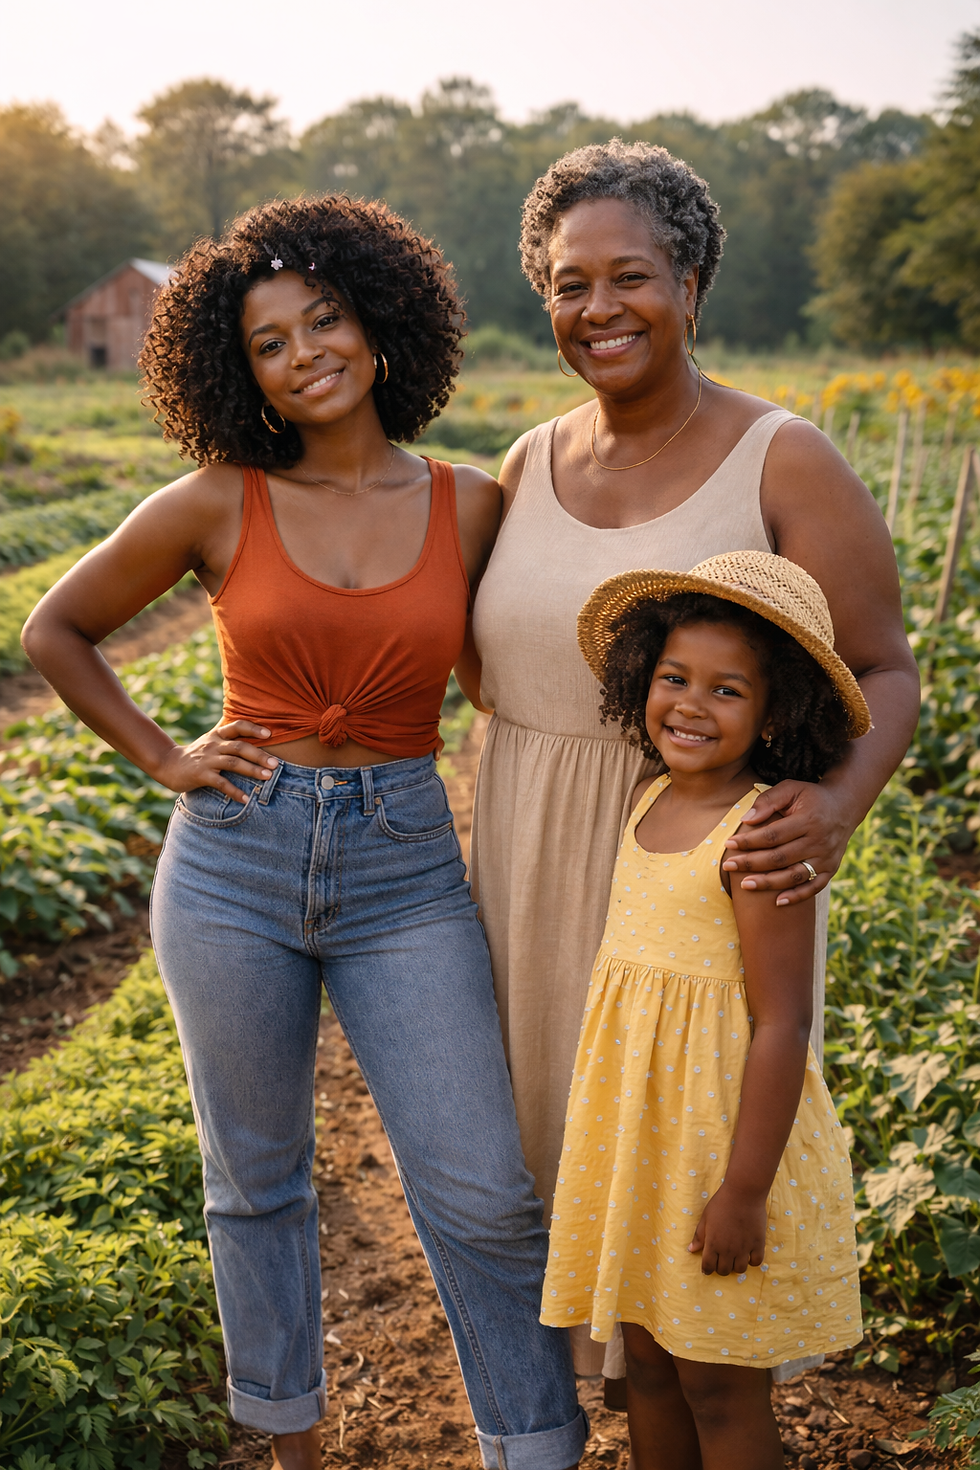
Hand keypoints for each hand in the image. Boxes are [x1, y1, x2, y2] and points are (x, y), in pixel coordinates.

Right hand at [153, 719, 277, 803]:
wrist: (168, 764)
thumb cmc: (196, 754)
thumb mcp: (211, 742)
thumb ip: (230, 741)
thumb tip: (257, 744)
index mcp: (217, 735)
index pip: (237, 726)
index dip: (254, 728)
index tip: (269, 734)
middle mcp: (213, 745)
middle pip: (240, 747)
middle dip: (259, 755)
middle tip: (276, 764)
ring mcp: (207, 760)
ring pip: (233, 763)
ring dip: (252, 770)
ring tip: (268, 777)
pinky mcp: (201, 775)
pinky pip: (221, 783)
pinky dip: (234, 791)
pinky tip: (245, 799)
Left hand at [689, 1185, 767, 1275]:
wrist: (743, 1193)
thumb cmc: (721, 1203)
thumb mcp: (705, 1218)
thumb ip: (699, 1236)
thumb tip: (691, 1250)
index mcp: (713, 1244)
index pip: (708, 1267)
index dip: (706, 1269)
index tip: (708, 1268)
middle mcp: (728, 1250)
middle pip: (724, 1271)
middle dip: (721, 1268)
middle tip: (722, 1260)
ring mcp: (744, 1248)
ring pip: (740, 1269)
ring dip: (736, 1266)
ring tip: (735, 1257)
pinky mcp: (758, 1244)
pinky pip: (756, 1262)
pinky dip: (752, 1261)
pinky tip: (748, 1253)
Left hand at [721, 778, 854, 906]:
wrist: (844, 807)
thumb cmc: (810, 797)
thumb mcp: (791, 788)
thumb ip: (769, 800)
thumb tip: (746, 819)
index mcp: (809, 820)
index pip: (773, 835)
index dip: (750, 841)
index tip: (729, 844)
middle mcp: (819, 841)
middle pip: (780, 858)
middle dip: (752, 863)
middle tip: (728, 865)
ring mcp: (826, 858)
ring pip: (794, 875)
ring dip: (769, 883)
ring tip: (745, 885)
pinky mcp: (831, 869)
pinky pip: (814, 887)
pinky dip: (797, 896)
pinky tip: (778, 902)